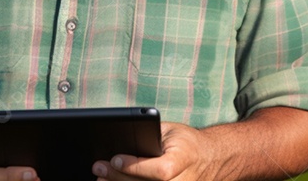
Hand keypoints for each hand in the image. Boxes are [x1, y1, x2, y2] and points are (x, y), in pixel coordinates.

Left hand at [91, 122, 216, 180]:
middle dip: (118, 178)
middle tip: (99, 168)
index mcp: (184, 160)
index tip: (115, 158)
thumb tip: (120, 142)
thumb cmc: (187, 142)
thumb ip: (149, 137)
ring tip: (102, 179)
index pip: (159, 171)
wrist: (209, 158)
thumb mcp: (171, 131)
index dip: (135, 167)